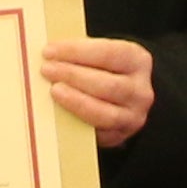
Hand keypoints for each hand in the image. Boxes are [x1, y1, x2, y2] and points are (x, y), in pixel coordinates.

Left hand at [40, 36, 157, 147]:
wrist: (120, 98)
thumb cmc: (102, 70)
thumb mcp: (99, 54)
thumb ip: (78, 52)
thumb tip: (49, 53)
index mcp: (137, 60)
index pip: (108, 53)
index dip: (76, 52)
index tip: (49, 51)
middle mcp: (140, 90)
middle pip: (106, 84)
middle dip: (73, 76)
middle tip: (46, 70)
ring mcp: (132, 116)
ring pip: (104, 113)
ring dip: (75, 101)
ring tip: (54, 91)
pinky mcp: (119, 136)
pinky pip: (97, 134)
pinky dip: (77, 122)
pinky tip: (59, 112)